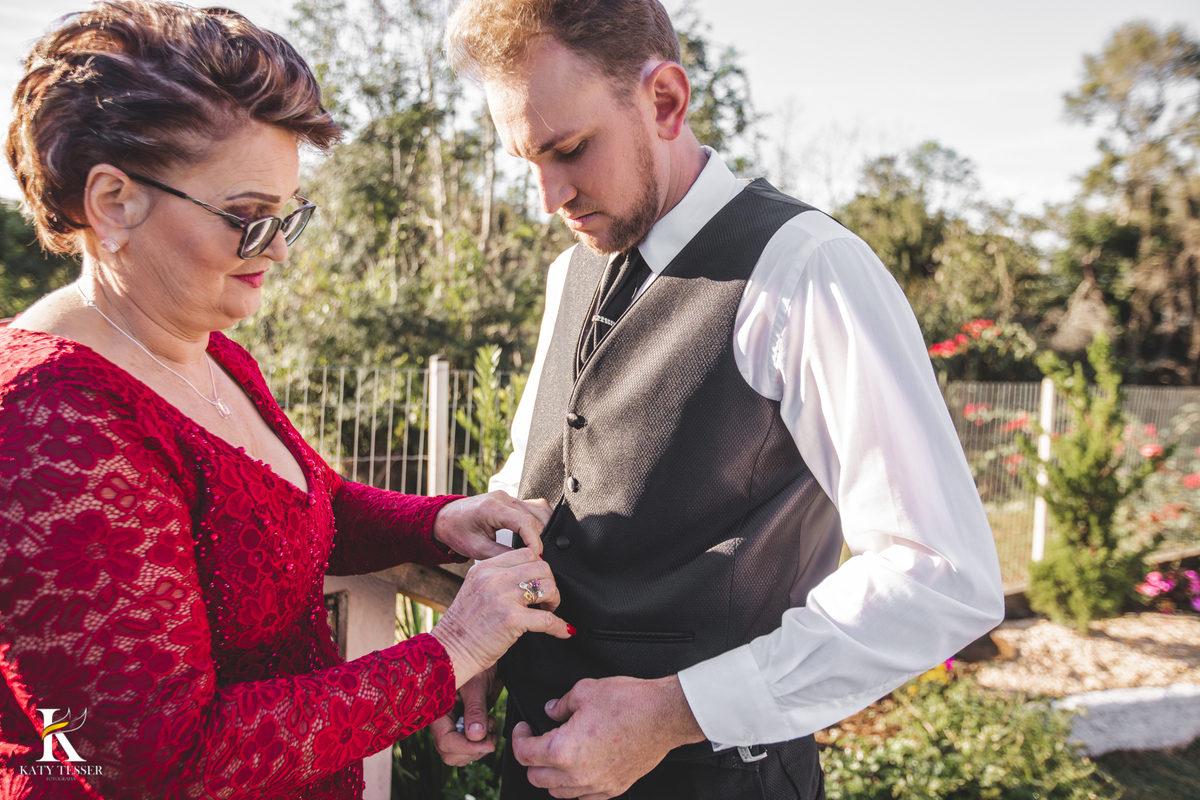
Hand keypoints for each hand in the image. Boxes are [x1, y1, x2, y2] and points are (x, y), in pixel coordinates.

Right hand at [431, 548, 572, 687]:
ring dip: (555, 600)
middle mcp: (494, 578)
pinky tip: (563, 631)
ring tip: (549, 610)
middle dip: (549, 582)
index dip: (538, 567)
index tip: (539, 581)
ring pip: (548, 587)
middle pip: (540, 566)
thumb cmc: (464, 625)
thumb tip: (528, 575)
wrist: (449, 650)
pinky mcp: (512, 620)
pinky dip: (560, 627)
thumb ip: (497, 577)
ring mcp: (503, 598)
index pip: (525, 553)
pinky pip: (548, 619)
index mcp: (485, 568)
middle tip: (547, 598)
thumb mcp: (476, 588)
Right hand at [432, 665, 502, 765]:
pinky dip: (482, 743)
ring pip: (460, 755)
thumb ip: (475, 710)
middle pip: (450, 754)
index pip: (446, 742)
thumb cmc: (476, 661)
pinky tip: (490, 724)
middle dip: (473, 750)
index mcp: (437, 710)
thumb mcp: (477, 684)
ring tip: (491, 723)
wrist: (483, 652)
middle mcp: (442, 721)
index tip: (488, 743)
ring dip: (479, 747)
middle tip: (490, 731)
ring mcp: (452, 725)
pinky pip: (469, 747)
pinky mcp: (463, 726)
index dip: (467, 747)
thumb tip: (476, 736)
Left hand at [434, 491, 551, 558]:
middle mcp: (504, 498)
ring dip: (543, 529)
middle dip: (541, 538)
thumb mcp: (476, 549)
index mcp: (493, 507)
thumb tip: (524, 561)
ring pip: (540, 510)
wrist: (445, 518)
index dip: (535, 542)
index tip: (536, 557)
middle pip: (537, 517)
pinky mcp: (511, 501)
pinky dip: (540, 522)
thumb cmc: (456, 531)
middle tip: (537, 558)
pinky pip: (534, 508)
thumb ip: (502, 554)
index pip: (525, 522)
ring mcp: (509, 497)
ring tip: (538, 549)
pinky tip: (537, 536)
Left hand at [511, 675, 706, 799]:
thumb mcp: (585, 691)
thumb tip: (551, 711)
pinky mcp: (613, 788)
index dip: (518, 737)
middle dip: (530, 758)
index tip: (523, 728)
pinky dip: (573, 786)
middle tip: (536, 740)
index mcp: (563, 750)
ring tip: (556, 754)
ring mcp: (596, 786)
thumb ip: (561, 704)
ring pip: (557, 792)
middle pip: (536, 778)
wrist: (663, 716)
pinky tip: (578, 768)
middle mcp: (577, 775)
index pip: (524, 754)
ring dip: (550, 775)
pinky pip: (583, 797)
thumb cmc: (628, 703)